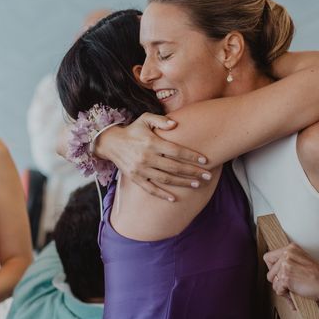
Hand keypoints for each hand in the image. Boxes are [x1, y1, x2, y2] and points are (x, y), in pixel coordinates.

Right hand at [94, 113, 211, 200]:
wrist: (111, 143)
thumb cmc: (133, 130)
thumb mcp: (145, 119)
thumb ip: (160, 120)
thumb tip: (175, 123)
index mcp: (151, 142)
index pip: (176, 150)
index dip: (192, 156)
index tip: (205, 160)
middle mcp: (146, 157)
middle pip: (174, 167)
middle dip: (193, 172)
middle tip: (207, 176)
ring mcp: (140, 169)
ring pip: (166, 179)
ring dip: (182, 183)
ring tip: (197, 185)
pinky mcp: (135, 178)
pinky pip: (150, 189)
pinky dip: (162, 195)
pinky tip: (174, 199)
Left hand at [264, 243, 318, 303]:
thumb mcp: (302, 261)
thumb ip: (289, 263)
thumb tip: (274, 274)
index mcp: (290, 248)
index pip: (268, 257)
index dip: (273, 269)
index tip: (280, 275)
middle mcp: (286, 254)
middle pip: (269, 272)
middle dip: (278, 282)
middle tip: (290, 286)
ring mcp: (286, 265)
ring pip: (273, 282)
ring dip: (283, 290)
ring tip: (294, 291)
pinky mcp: (286, 277)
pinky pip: (278, 290)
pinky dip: (287, 296)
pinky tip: (296, 295)